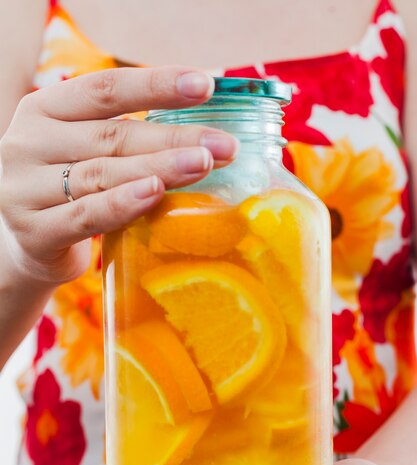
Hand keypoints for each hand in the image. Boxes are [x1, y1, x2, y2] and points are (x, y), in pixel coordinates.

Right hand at [0, 66, 237, 284]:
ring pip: (103, 174)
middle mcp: (28, 143)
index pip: (104, 90)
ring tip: (205, 165)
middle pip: (111, 135)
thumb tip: (203, 134)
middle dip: (174, 137)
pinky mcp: (35, 232)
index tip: (205, 85)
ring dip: (160, 168)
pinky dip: (123, 204)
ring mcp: (26, 189)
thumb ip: (122, 138)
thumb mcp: (84, 153)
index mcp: (43, 110)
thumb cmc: (69, 192)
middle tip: (225, 145)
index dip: (156, 85)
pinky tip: (155, 194)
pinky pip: (87, 215)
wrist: (28, 247)